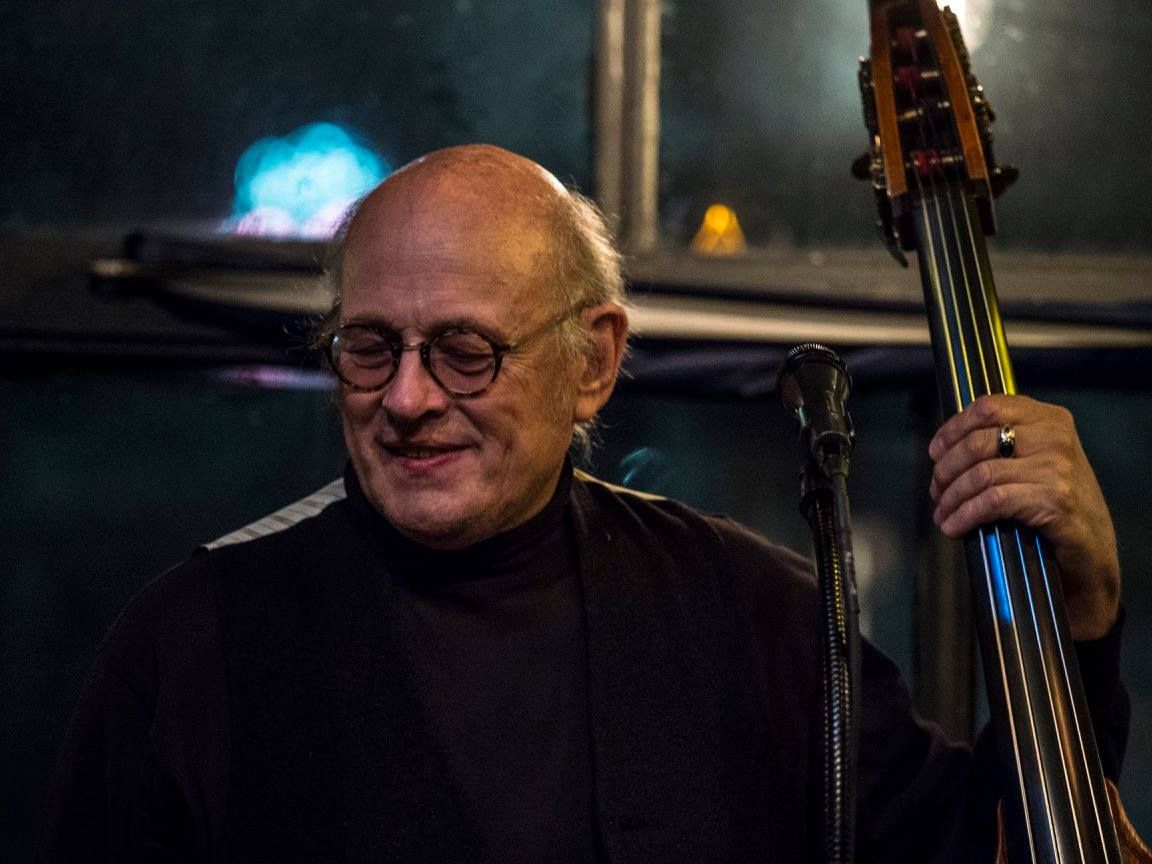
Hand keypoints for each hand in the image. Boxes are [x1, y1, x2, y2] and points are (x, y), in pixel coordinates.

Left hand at [928, 394, 1119, 639]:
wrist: (1093, 545)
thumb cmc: (1056, 501)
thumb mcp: (1036, 459)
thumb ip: (1003, 444)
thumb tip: (945, 449)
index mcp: (1049, 418)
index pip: (988, 407)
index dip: (953, 429)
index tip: (935, 453)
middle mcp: (1055, 436)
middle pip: (978, 443)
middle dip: (947, 470)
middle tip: (936, 491)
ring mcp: (1057, 467)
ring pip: (981, 474)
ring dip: (951, 497)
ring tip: (941, 513)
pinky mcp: (1054, 500)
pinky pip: (992, 501)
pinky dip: (965, 515)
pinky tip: (953, 527)